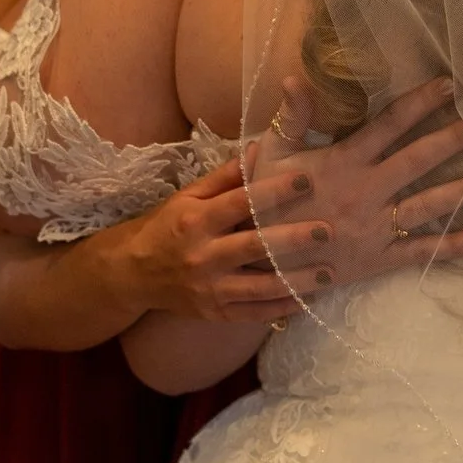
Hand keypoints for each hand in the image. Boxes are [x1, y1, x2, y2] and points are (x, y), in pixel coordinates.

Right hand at [113, 156, 338, 322]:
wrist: (132, 273)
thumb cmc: (166, 227)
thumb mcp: (188, 197)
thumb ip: (225, 176)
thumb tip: (259, 148)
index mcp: (197, 221)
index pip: (241, 202)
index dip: (275, 191)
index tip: (307, 180)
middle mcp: (203, 255)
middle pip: (255, 247)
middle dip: (293, 239)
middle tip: (327, 230)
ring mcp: (209, 289)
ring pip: (260, 287)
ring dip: (297, 280)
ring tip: (330, 272)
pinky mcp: (215, 313)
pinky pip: (253, 314)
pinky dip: (281, 308)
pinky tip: (307, 299)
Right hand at [247, 74, 462, 294]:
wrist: (256, 263)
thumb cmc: (262, 205)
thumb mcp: (270, 156)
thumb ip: (290, 118)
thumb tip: (296, 78)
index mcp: (343, 162)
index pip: (389, 125)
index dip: (420, 103)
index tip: (450, 85)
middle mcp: (365, 192)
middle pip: (418, 160)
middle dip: (454, 140)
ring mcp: (373, 227)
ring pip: (428, 205)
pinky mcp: (376, 259)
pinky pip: (420, 251)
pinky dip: (452, 246)